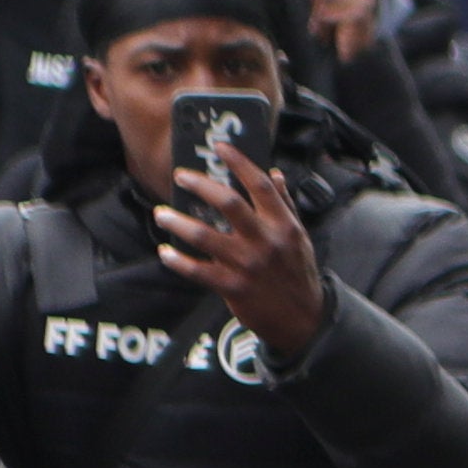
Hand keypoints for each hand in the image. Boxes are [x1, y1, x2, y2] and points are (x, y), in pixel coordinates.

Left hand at [155, 141, 327, 360]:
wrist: (305, 320)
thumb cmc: (298, 275)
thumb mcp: (300, 238)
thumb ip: (285, 205)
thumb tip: (274, 174)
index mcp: (284, 226)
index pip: (260, 185)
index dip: (238, 162)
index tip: (219, 147)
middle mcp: (266, 241)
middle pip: (228, 203)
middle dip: (200, 185)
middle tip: (181, 176)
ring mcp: (248, 264)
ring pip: (205, 236)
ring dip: (178, 221)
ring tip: (162, 214)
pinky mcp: (233, 287)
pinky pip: (198, 271)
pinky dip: (178, 261)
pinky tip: (165, 252)